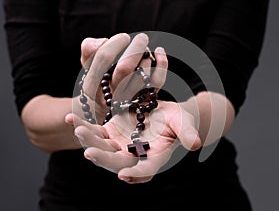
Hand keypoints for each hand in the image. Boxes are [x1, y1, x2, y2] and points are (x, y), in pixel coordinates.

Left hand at [66, 99, 201, 183]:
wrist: (163, 114)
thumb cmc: (177, 120)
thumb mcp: (183, 123)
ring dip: (88, 140)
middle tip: (90, 153)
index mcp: (153, 157)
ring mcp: (120, 146)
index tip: (124, 175)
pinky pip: (94, 132)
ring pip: (102, 147)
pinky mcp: (110, 133)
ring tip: (77, 128)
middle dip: (103, 158)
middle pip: (117, 162)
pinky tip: (70, 118)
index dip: (136, 173)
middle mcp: (134, 156)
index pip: (145, 170)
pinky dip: (83, 126)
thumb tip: (196, 144)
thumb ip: (187, 133)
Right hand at [73, 33, 166, 122]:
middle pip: (125, 69)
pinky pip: (157, 81)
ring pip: (142, 76)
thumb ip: (89, 50)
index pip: (103, 59)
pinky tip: (160, 51)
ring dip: (146, 57)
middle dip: (135, 49)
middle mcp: (112, 93)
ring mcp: (130, 99)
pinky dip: (162, 64)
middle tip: (142, 38)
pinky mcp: (146, 100)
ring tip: (145, 48)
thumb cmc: (99, 79)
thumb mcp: (88, 65)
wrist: (109, 108)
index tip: (123, 37)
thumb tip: (102, 41)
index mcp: (93, 84)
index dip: (114, 43)